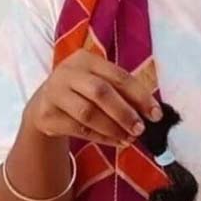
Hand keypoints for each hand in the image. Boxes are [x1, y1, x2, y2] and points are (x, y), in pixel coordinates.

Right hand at [23, 49, 161, 146]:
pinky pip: (78, 128)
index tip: (156, 114)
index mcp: (86, 59)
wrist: (44, 104)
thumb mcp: (97, 83)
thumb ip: (121, 93)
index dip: (140, 96)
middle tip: (140, 129)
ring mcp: (55, 92)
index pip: (118, 76)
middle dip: (124, 112)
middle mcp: (68, 71)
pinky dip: (100, 137)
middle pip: (100, 91)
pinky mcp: (47, 113)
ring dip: (112, 128)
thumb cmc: (80, 92)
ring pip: (87, 112)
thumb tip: (150, 112)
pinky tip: (114, 141)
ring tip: (128, 138)